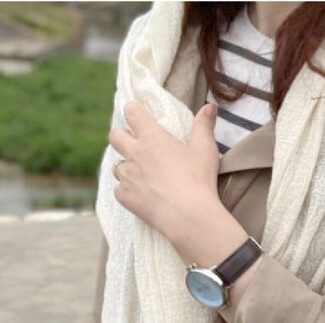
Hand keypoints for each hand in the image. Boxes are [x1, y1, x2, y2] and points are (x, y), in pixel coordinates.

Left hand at [108, 101, 220, 237]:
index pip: (133, 113)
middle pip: (115, 136)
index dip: (133, 110)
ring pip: (117, 166)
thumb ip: (204, 125)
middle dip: (121, 136)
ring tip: (141, 173)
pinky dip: (128, 190)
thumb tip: (209, 106)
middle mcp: (134, 153)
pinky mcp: (125, 196)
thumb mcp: (205, 149)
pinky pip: (119, 189)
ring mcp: (127, 176)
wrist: (188, 214)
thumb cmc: (198, 179)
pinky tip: (141, 194)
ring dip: (126, 167)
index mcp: (152, 137)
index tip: (135, 111)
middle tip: (133, 142)